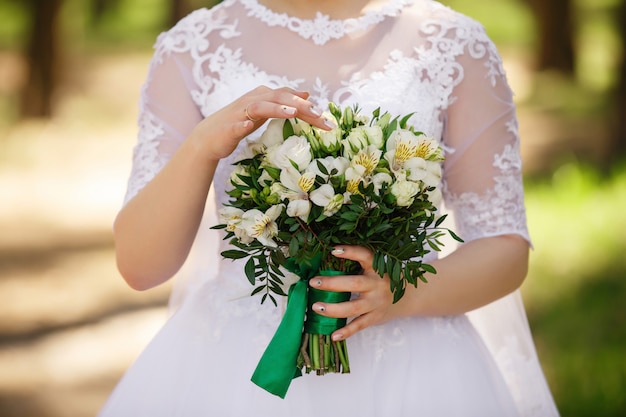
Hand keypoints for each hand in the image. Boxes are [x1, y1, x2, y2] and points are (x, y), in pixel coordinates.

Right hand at [190, 86, 333, 161]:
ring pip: (259, 106)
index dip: (308, 106)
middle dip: (300, 105)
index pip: (289, 98)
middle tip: (319, 114)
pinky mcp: (228, 127)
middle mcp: (253, 100)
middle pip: (279, 97)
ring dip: (276, 108)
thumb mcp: (265, 112)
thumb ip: (284, 103)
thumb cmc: (239, 124)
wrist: (209, 137)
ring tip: (293, 112)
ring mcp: (239, 113)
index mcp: (263, 97)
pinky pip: (236, 124)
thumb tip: (307, 94)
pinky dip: (241, 125)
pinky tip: (246, 126)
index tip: (327, 119)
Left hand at [308, 246, 396, 340]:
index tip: (333, 250)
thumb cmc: (385, 278)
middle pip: (354, 284)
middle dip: (332, 283)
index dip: (350, 252)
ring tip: (316, 307)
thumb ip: (359, 264)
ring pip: (353, 307)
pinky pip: (359, 325)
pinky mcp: (375, 317)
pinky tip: (334, 335)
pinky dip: (347, 331)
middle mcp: (377, 284)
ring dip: (333, 309)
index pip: (364, 256)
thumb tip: (328, 259)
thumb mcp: (378, 267)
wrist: (410, 296)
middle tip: (314, 282)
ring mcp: (376, 302)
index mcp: (377, 267)